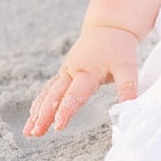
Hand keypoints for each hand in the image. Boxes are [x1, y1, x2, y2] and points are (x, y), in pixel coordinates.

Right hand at [24, 25, 139, 136]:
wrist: (109, 27)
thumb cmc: (119, 48)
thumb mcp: (127, 66)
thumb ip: (128, 87)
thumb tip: (131, 107)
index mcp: (87, 71)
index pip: (75, 95)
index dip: (66, 111)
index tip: (58, 127)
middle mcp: (72, 72)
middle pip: (55, 96)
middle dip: (44, 115)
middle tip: (35, 133)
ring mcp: (66, 71)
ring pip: (48, 93)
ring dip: (38, 112)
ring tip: (29, 132)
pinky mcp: (64, 72)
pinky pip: (49, 89)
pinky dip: (40, 102)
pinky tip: (33, 116)